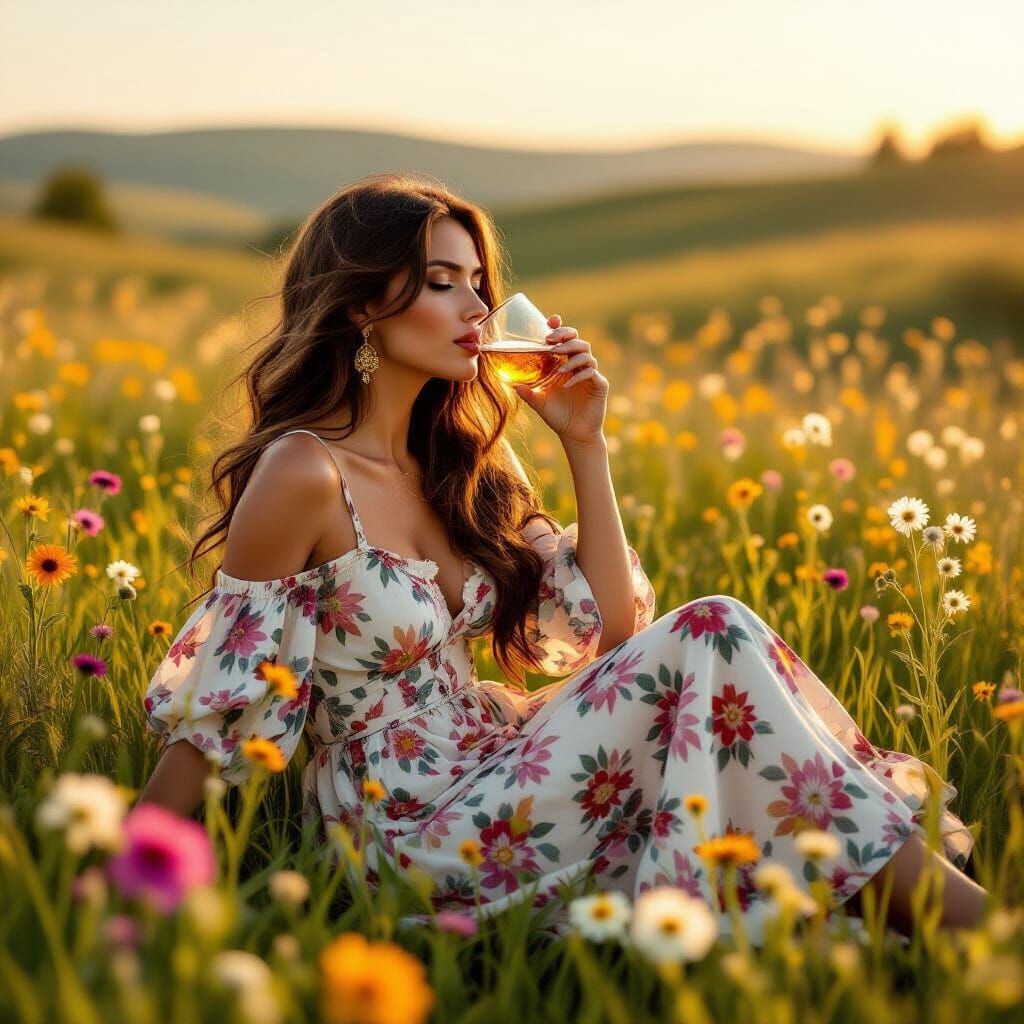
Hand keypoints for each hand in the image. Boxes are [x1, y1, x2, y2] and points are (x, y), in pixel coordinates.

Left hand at [511, 314, 607, 444]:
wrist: (574, 434)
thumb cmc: (558, 417)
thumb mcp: (539, 402)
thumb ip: (527, 392)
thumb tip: (512, 384)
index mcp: (564, 364)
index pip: (564, 339)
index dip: (559, 327)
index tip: (550, 321)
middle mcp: (578, 365)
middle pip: (577, 339)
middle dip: (565, 336)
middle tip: (551, 341)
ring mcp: (590, 374)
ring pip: (586, 353)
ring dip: (572, 357)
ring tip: (560, 368)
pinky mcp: (599, 385)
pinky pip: (592, 372)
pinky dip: (579, 375)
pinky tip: (567, 384)